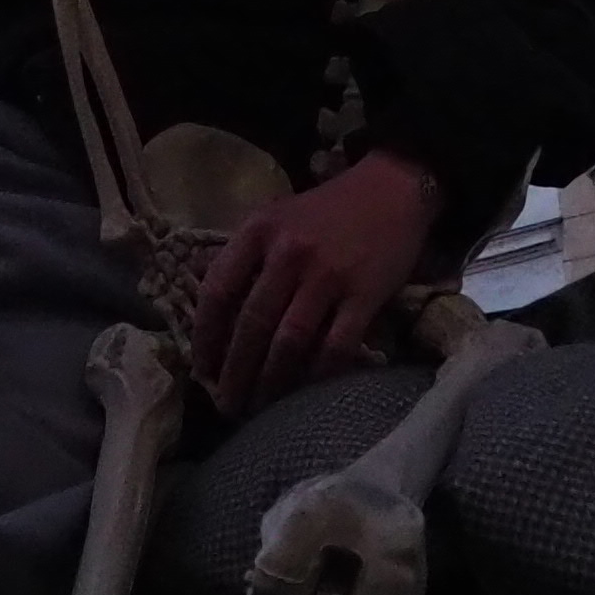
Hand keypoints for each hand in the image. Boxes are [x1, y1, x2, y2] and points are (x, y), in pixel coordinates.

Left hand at [190, 154, 442, 417]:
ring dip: (269, 381)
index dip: (205, 336)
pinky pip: (335, 346)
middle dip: (234, 371)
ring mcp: (328, 274)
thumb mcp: (275, 217)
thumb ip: (243, 255)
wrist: (393, 187)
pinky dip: (317, 374)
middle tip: (226, 405)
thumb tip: (207, 305)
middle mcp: (289, 252)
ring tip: (257, 407)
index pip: (218, 290)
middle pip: (252, 324)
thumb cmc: (327, 209)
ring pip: (289, 341)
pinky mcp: (365, 294)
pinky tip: (305, 393)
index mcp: (259, 230)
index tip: (201, 369)